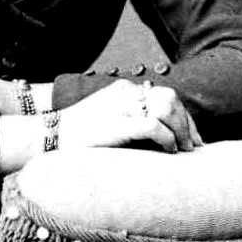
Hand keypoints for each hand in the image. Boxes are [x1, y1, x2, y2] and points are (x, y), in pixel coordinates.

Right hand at [60, 80, 202, 153]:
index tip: (191, 138)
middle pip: (171, 98)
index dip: (183, 117)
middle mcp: (125, 93)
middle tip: (193, 147)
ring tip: (183, 150)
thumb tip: (160, 135)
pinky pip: (154, 126)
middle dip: (187, 123)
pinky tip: (169, 151)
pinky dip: (168, 139)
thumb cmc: (77, 137)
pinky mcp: (117, 124)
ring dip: (181, 130)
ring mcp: (121, 107)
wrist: (49, 138)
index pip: (165, 96)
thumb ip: (129, 119)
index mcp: (123, 90)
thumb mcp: (106, 119)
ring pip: (167, 108)